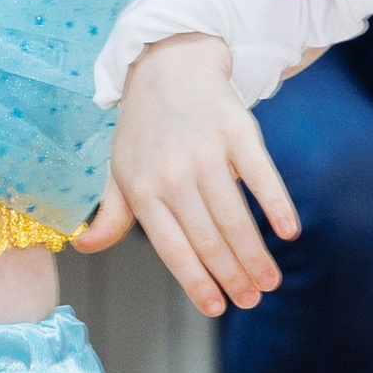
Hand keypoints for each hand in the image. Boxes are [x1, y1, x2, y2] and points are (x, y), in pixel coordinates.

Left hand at [74, 33, 298, 316]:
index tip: (217, 307)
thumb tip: (84, 245)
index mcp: (143, 189)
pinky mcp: (237, 129)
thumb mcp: (120, 170)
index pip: (173, 248)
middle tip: (252, 299)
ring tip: (269, 281)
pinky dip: (277, 205)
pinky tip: (288, 232)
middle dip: (232, 276)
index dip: (197, 282)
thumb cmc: (145, 129)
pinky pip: (261, 174)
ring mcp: (205, 150)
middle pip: (207, 238)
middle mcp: (172, 172)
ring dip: (255, 255)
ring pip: (234, 216)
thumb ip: (111, 213)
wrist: (169, 65)